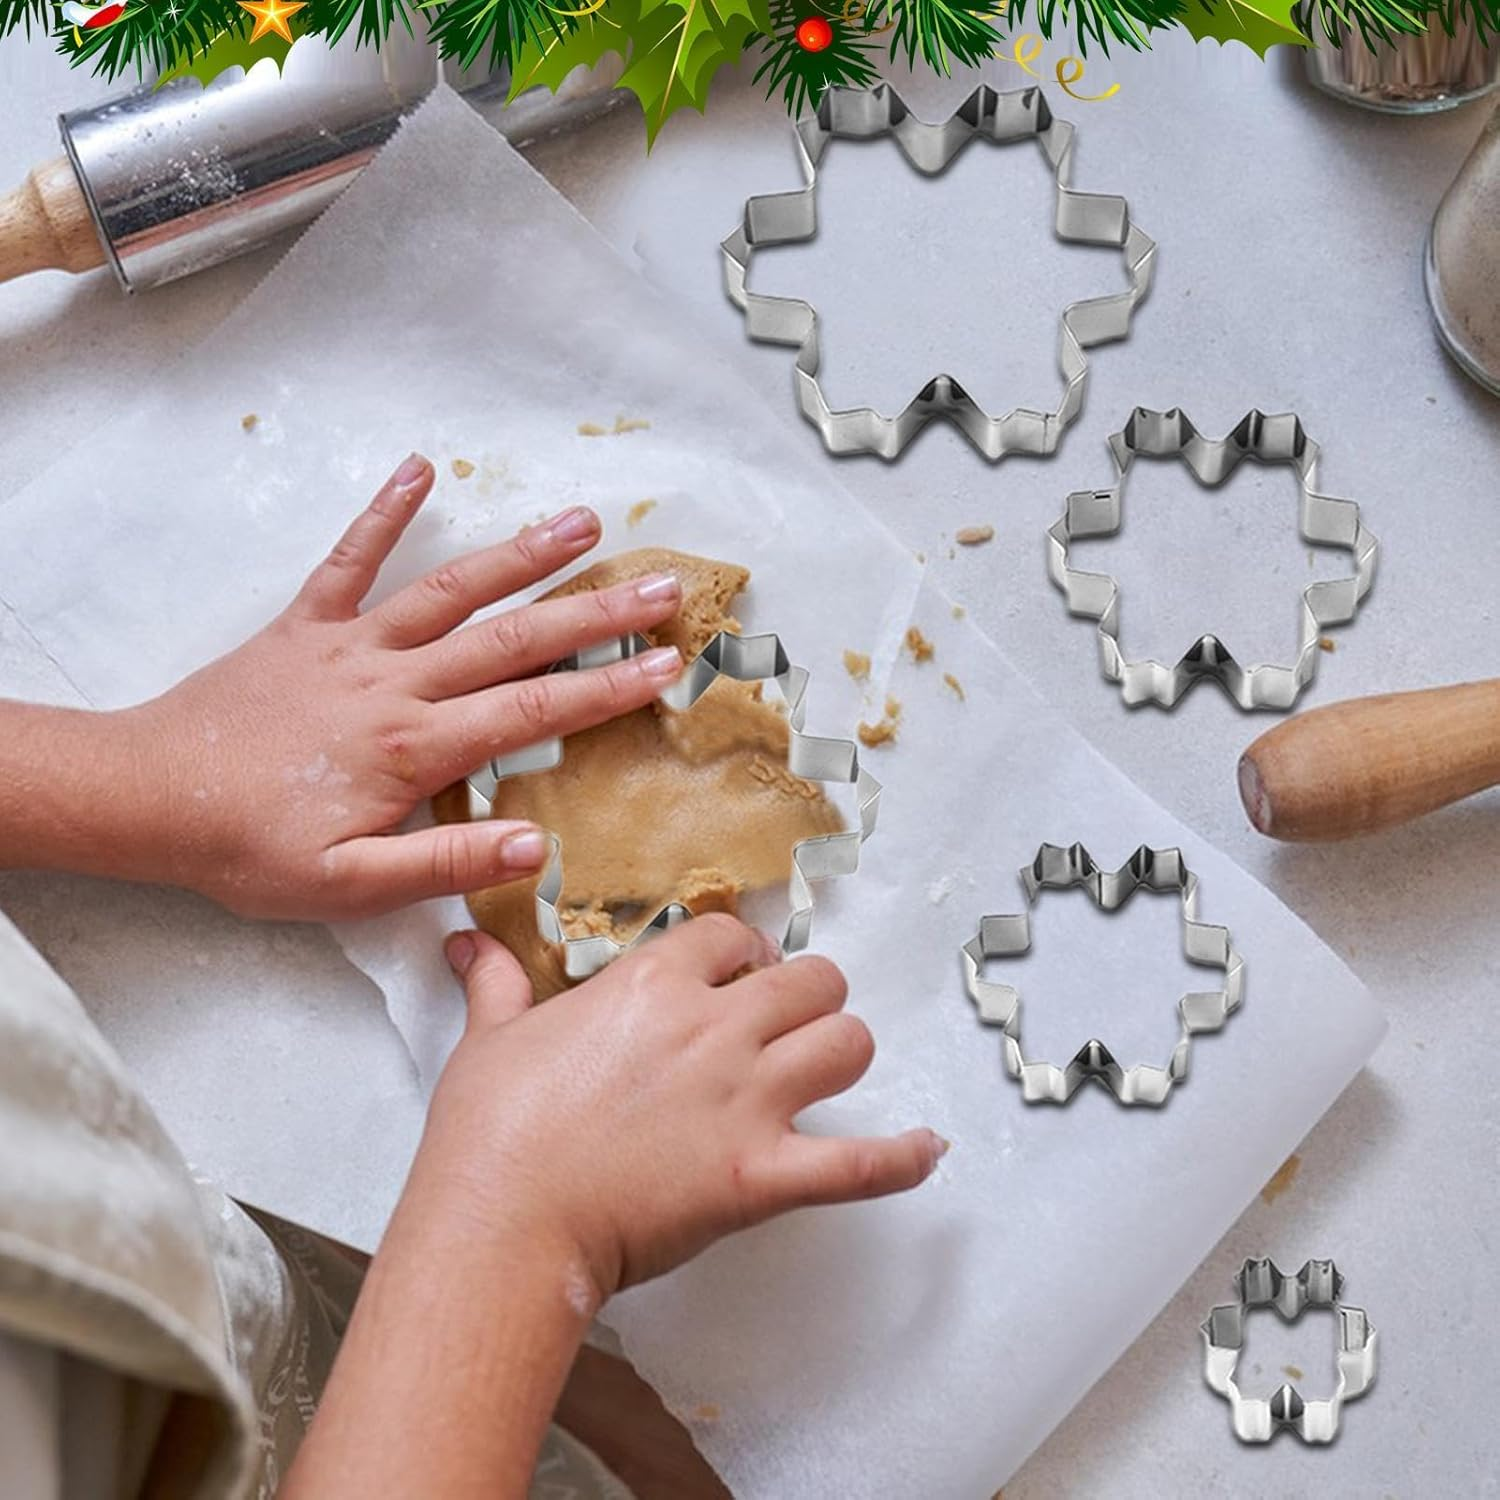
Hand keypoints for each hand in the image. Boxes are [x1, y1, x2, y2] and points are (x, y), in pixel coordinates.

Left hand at [116, 453, 684, 919]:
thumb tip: (534, 845)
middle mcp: (395, 681)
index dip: (607, 687)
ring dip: (520, 554)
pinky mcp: (307, 622)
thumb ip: (444, 861)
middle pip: (512, 638)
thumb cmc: (250, 849)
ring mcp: (352, 643)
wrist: (148, 798)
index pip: (531, 709)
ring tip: (583, 522)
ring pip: (452, 589)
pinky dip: (383, 512)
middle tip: (663, 585)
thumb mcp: (348, 886)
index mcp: (414, 745)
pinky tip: (419, 467)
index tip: (668, 663)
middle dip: (596, 611)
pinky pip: (350, 558)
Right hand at [414, 915, 946, 1307]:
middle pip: (811, 979)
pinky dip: (903, 1160)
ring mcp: (745, 1099)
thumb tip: (466, 942)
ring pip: (847, 1043)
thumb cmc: (490, 1131)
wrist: (500, 1221)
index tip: (739, 973)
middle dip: (807, 996)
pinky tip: (928, 1151)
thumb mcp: (489, 1039)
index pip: (733, 936)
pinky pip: (862, 1164)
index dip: (745, 951)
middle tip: (784, 1025)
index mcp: (652, 985)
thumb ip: (494, 983)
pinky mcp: (762, 1173)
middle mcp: (713, 1028)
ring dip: (842, 1053)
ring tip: (823, 1072)